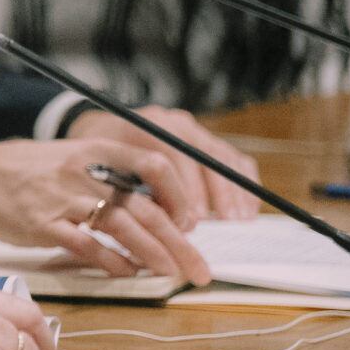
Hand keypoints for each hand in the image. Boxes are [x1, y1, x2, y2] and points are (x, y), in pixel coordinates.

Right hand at [0, 137, 214, 282]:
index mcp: (95, 148)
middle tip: (199, 268)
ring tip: (172, 273)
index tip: (192, 220)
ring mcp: (62, 198)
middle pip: (146, 207)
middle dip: (180, 242)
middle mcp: (83, 171)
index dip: (180, 194)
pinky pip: (88, 247)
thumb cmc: (26, 171)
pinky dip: (113, 263)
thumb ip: (110, 175)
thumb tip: (156, 209)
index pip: (154, 163)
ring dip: (154, 254)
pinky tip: (128, 272)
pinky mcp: (42, 225)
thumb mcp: (72, 158)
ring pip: (123, 227)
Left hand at [67, 108, 261, 221]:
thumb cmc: (103, 157)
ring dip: (235, 192)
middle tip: (222, 223)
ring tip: (238, 220)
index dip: (186, 192)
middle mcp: (176, 125)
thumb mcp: (107, 169)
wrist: (105, 132)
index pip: (174, 158)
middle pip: (205, 156)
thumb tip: (156, 224)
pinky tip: (246, 209)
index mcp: (148, 128)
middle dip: (216, 194)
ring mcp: (196, 131)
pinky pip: (235, 160)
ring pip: (225, 158)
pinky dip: (244, 185)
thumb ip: (129, 191)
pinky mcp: (209, 142)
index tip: (193, 220)